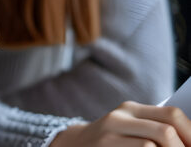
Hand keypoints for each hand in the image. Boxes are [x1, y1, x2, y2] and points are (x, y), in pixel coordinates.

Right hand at [51, 101, 190, 146]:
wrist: (73, 146)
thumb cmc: (111, 142)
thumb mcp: (130, 129)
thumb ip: (155, 129)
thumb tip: (190, 141)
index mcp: (131, 109)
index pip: (172, 115)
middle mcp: (118, 117)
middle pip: (165, 130)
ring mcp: (108, 134)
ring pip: (152, 145)